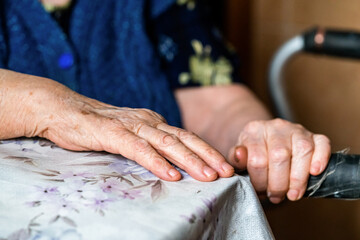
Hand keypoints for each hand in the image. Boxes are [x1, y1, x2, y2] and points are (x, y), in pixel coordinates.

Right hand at [0, 70, 233, 181]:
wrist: (64, 110)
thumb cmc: (99, 127)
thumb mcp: (131, 134)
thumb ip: (149, 144)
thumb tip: (171, 161)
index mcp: (154, 122)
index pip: (187, 136)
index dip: (208, 151)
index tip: (225, 167)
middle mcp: (148, 121)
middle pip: (184, 139)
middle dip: (208, 156)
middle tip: (227, 173)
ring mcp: (131, 125)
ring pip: (166, 143)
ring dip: (189, 160)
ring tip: (208, 176)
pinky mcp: (112, 133)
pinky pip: (138, 149)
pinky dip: (156, 162)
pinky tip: (170, 175)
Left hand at [227, 118, 330, 202]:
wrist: (264, 137)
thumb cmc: (252, 152)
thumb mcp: (239, 156)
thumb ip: (236, 159)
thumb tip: (239, 155)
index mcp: (253, 131)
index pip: (257, 159)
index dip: (260, 181)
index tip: (261, 192)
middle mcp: (275, 127)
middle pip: (279, 156)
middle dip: (278, 184)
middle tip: (276, 196)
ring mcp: (296, 129)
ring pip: (302, 151)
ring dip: (298, 178)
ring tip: (292, 194)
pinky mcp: (313, 135)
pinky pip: (322, 143)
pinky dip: (321, 158)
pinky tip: (314, 173)